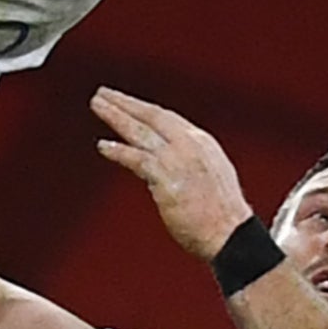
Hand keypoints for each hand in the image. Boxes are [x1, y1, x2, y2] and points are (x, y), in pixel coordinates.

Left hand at [92, 89, 257, 260]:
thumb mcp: (211, 175)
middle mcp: (190, 144)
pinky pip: (136, 158)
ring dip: (116, 117)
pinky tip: (103, 145)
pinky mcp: (165, 177)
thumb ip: (190, 163)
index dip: (143, 109)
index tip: (127, 103)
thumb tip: (171, 164)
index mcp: (202, 143)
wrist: (230, 233)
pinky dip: (118, 151)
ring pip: (140, 131)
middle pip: (152, 116)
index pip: (167, 118)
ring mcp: (177, 159)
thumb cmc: (221, 214)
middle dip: (125, 103)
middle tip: (103, 94)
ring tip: (97, 105)